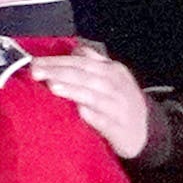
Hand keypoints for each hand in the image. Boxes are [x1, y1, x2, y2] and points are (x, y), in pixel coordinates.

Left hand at [29, 44, 153, 160]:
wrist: (147, 132)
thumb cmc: (123, 103)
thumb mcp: (114, 77)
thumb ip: (94, 62)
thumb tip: (74, 49)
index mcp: (113, 71)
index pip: (83, 61)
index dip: (59, 60)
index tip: (35, 61)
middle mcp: (116, 86)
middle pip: (85, 75)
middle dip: (59, 71)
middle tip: (35, 71)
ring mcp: (118, 107)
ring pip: (93, 95)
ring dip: (73, 89)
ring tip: (52, 86)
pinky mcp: (118, 128)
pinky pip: (104, 120)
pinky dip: (92, 115)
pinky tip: (78, 111)